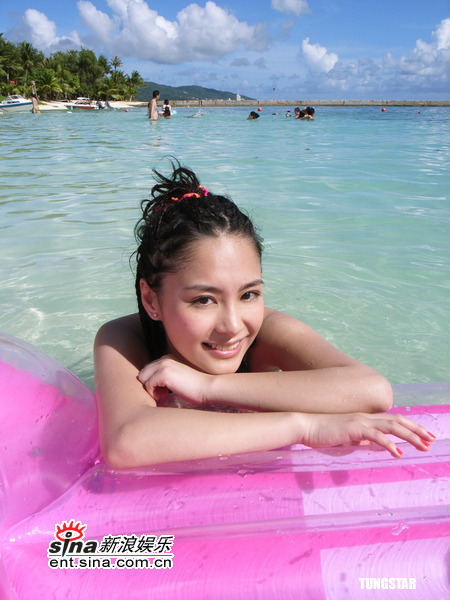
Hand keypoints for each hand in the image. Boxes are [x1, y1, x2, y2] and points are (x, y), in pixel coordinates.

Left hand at [137, 355, 210, 403]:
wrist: (207, 387)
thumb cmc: (194, 386)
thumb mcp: (177, 376)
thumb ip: (165, 375)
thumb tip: (150, 384)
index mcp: (167, 358)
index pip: (148, 369)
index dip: (152, 381)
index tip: (163, 389)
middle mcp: (164, 359)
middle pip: (143, 373)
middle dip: (149, 384)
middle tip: (162, 392)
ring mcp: (163, 365)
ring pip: (142, 378)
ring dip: (150, 388)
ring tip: (162, 394)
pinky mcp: (164, 374)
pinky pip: (148, 384)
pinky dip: (153, 393)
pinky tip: (164, 395)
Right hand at [299, 412, 435, 457]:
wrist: (305, 426)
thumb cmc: (322, 433)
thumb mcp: (346, 437)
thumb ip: (361, 439)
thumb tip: (373, 445)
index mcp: (365, 419)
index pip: (393, 421)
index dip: (410, 427)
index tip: (423, 436)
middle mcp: (366, 417)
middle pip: (398, 421)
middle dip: (417, 430)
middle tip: (432, 440)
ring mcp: (361, 421)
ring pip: (392, 427)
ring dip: (410, 436)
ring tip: (423, 446)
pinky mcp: (354, 429)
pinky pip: (377, 437)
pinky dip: (390, 444)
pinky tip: (399, 453)